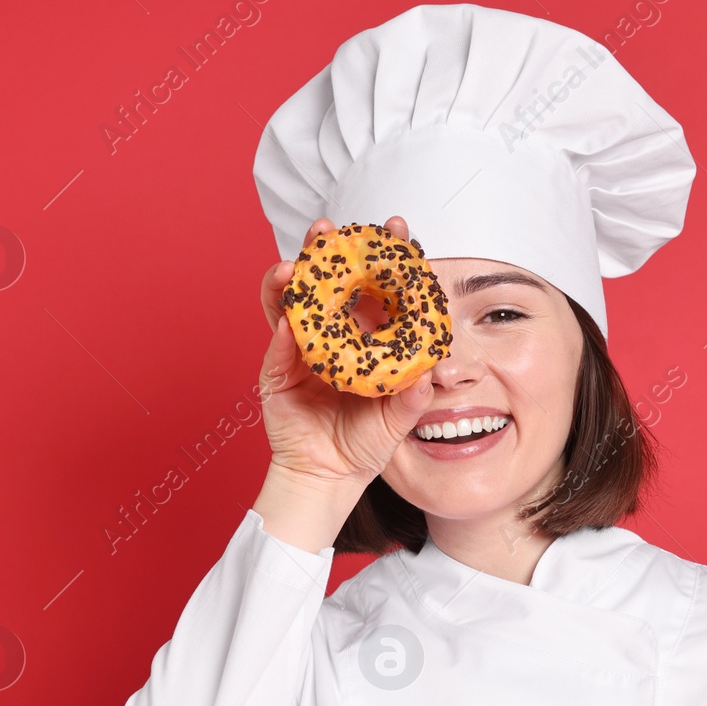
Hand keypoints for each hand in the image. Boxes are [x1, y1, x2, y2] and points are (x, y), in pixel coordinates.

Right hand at [255, 215, 432, 490]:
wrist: (330, 477)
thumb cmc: (365, 443)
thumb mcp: (398, 418)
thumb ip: (413, 397)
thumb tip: (429, 374)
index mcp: (363, 335)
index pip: (373, 285)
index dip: (383, 256)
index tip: (395, 228)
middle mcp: (330, 334)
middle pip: (326, 282)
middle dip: (325, 251)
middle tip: (328, 228)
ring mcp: (299, 349)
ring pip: (291, 305)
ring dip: (289, 281)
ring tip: (292, 266)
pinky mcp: (276, 373)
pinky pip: (276, 350)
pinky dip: (280, 335)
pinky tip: (287, 321)